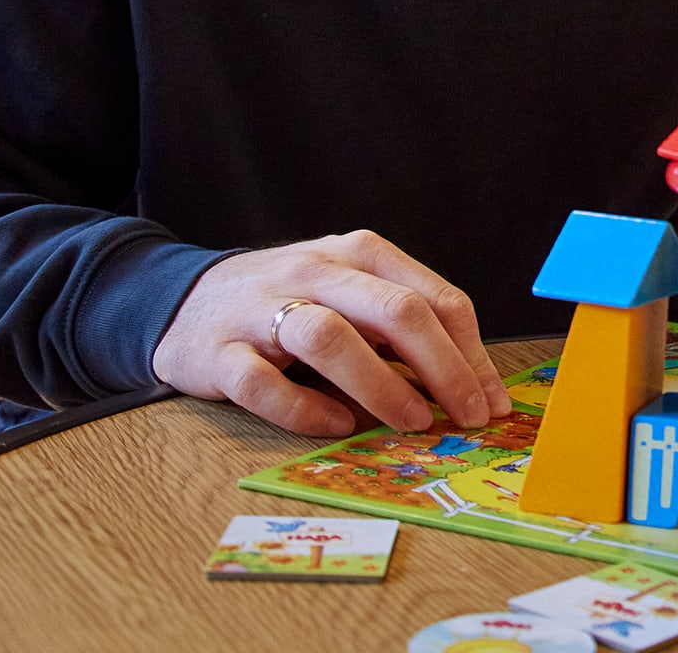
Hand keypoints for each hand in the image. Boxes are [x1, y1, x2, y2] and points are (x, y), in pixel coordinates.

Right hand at [151, 230, 512, 436]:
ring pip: (329, 337)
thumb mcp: (354, 295)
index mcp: (360, 253)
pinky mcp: (217, 352)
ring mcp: (262, 309)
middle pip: (394, 311)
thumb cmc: (292, 303)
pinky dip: (304, 408)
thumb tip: (472, 386)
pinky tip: (336, 425)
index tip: (492, 402)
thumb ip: (405, 329)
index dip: (472, 355)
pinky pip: (262, 382)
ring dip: (380, 385)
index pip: (434, 299)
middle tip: (467, 417)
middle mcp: (315, 271)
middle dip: (442, 368)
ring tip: (412, 422)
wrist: (185, 300)